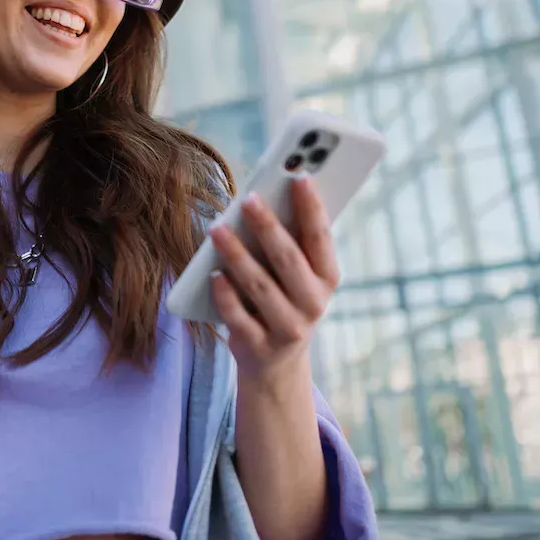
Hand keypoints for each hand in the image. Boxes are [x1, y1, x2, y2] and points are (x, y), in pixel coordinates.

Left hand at [209, 176, 339, 382]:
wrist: (275, 363)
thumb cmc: (283, 298)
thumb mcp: (296, 275)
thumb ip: (288, 241)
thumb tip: (265, 196)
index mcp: (327, 279)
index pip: (321, 238)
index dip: (312, 207)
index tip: (300, 176)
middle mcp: (313, 305)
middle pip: (289, 260)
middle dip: (268, 227)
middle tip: (248, 198)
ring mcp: (288, 329)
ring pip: (260, 286)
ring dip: (237, 255)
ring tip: (217, 229)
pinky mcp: (259, 347)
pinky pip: (238, 317)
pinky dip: (225, 294)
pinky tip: (212, 273)